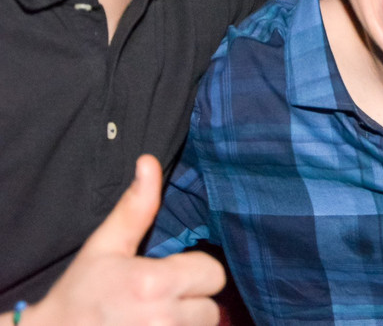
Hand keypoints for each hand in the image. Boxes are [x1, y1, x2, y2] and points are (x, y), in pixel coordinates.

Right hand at [20, 155, 224, 324]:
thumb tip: (149, 163)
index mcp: (154, 283)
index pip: (213, 274)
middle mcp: (163, 319)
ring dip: (185, 324)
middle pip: (211, 308)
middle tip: (159, 300)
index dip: (195, 273)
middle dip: (191, 303)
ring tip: (153, 318)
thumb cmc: (78, 294)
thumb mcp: (105, 246)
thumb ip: (134, 208)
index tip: (169, 276)